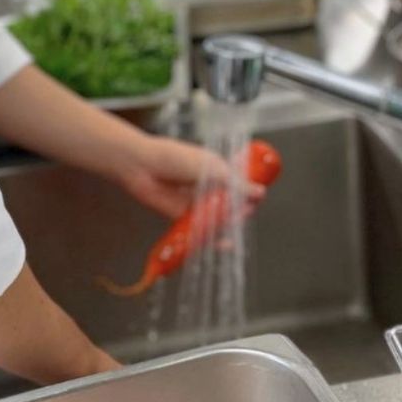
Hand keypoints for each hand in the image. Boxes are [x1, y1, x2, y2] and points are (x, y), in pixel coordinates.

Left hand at [116, 134, 265, 223]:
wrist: (142, 166)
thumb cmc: (174, 158)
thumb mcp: (210, 167)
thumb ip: (235, 183)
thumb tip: (259, 192)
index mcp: (215, 169)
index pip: (239, 184)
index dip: (249, 191)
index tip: (259, 197)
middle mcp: (207, 187)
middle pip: (231, 204)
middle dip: (240, 209)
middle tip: (247, 211)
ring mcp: (196, 203)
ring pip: (218, 219)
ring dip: (228, 223)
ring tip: (234, 222)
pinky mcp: (184, 218)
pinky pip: (202, 230)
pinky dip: (213, 238)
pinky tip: (225, 244)